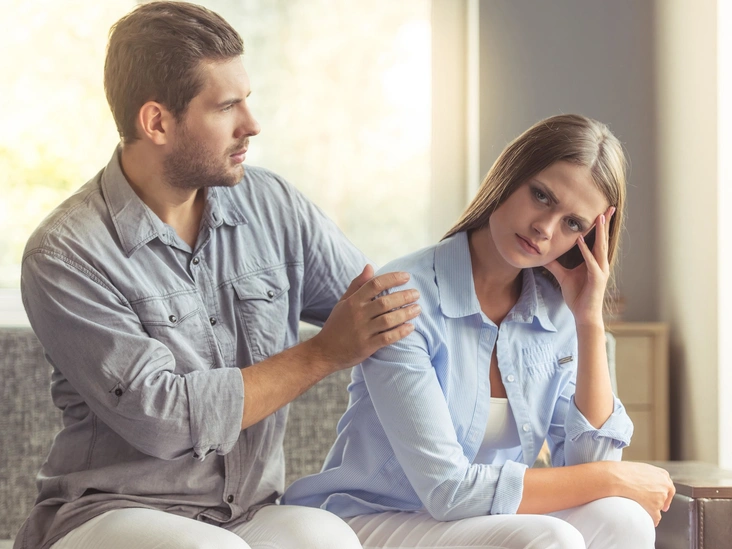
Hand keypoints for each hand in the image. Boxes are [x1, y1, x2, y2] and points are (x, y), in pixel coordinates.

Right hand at [309, 265, 420, 373]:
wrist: (324, 352)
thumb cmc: (336, 325)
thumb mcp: (343, 302)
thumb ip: (357, 284)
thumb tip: (370, 266)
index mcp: (353, 302)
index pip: (375, 284)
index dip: (392, 278)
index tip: (406, 276)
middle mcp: (358, 315)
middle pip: (385, 302)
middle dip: (404, 296)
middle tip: (416, 294)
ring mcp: (362, 331)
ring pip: (389, 320)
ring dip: (406, 313)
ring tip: (417, 309)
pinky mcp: (367, 346)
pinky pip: (387, 338)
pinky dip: (401, 332)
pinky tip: (411, 327)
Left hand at [544, 206, 615, 325]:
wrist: (583, 315)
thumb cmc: (577, 296)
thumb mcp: (563, 277)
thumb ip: (555, 265)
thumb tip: (543, 257)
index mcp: (595, 262)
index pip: (598, 240)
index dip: (600, 226)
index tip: (603, 211)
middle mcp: (601, 264)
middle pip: (604, 239)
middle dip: (606, 223)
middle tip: (610, 206)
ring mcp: (601, 271)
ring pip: (600, 247)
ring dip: (599, 232)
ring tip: (599, 217)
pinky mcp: (597, 279)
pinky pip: (590, 262)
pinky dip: (586, 250)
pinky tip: (580, 240)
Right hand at [608, 461, 675, 525]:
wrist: (616, 478)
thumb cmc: (623, 471)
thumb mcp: (640, 468)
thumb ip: (648, 475)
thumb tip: (645, 481)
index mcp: (662, 474)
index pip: (668, 487)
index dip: (664, 493)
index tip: (662, 498)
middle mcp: (664, 486)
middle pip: (665, 497)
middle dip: (660, 502)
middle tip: (653, 505)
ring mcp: (660, 498)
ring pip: (658, 508)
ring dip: (651, 509)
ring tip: (638, 505)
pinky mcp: (655, 508)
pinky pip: (655, 518)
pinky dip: (650, 519)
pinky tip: (645, 519)